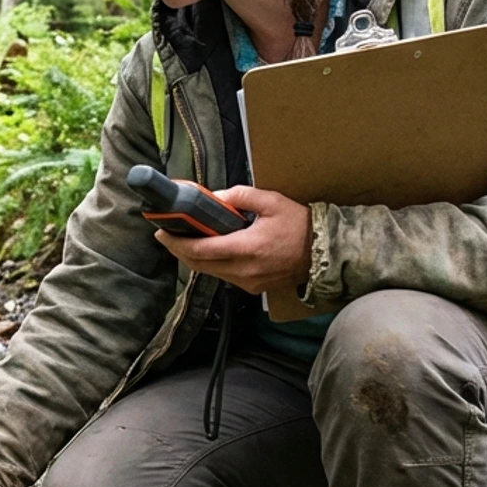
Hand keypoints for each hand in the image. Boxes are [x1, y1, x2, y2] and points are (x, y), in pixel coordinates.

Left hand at [155, 185, 311, 294]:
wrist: (324, 253)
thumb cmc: (299, 226)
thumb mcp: (271, 202)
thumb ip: (240, 196)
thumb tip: (215, 197)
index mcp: (246, 248)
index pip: (200, 250)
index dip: (177, 243)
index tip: (162, 232)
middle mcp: (243, 271)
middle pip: (199, 265)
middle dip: (179, 250)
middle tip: (168, 234)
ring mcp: (247, 283)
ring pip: (210, 273)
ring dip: (195, 258)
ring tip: (187, 239)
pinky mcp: (253, 289)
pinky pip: (225, 277)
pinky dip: (212, 264)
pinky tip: (210, 250)